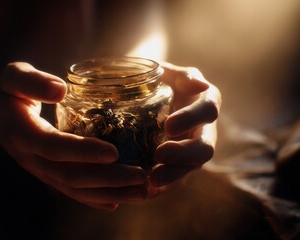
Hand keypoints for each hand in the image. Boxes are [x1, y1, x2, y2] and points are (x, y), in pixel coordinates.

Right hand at [0, 62, 147, 209]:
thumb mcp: (13, 78)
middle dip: (108, 179)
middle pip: (71, 176)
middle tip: (142, 176)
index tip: (114, 152)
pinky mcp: (48, 175)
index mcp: (24, 133)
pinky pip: (72, 192)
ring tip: (142, 191)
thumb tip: (62, 90)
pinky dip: (96, 199)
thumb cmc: (9, 93)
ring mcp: (41, 171)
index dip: (84, 151)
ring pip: (76, 189)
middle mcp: (33, 158)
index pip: (55, 147)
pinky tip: (120, 201)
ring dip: (110, 193)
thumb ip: (33, 82)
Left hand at [150, 63, 220, 186]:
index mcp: (207, 102)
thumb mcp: (172, 73)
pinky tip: (146, 191)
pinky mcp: (179, 163)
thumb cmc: (162, 80)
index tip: (169, 126)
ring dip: (173, 176)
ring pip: (190, 167)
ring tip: (151, 181)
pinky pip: (175, 177)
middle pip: (204, 147)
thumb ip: (185, 77)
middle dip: (184, 154)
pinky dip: (163, 186)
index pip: (207, 111)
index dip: (191, 119)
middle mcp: (204, 129)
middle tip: (159, 156)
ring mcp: (192, 149)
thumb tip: (200, 85)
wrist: (150, 97)